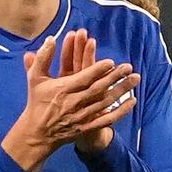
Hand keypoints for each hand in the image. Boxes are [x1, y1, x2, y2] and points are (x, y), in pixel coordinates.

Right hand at [4, 27, 136, 165]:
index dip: (97, 70)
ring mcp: (82, 116)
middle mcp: (74, 102)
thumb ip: (43, 58)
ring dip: (122, 90)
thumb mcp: (35, 78)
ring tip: (136, 79)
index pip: (83, 78)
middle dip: (115, 77)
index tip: (111, 62)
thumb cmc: (37, 102)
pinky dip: (121, 110)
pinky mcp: (87, 126)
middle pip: (98, 88)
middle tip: (129, 67)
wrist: (37, 133)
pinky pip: (107, 119)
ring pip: (106, 102)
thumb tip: (51, 38)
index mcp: (62, 89)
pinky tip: (132, 101)